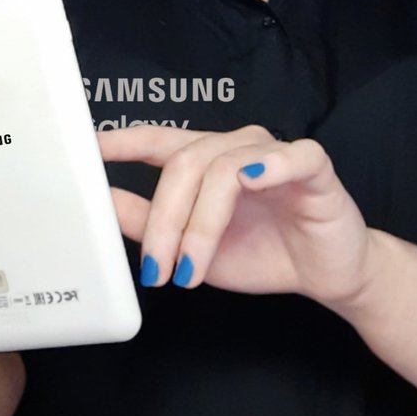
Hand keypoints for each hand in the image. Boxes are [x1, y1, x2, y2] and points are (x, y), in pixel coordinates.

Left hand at [98, 124, 373, 306]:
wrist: (328, 274)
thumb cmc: (264, 253)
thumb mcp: (192, 248)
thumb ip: (149, 223)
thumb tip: (102, 202)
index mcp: (206, 161)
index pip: (158, 141)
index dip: (122, 141)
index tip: (88, 148)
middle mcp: (236, 147)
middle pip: (183, 164)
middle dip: (163, 220)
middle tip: (156, 267)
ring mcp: (274, 152)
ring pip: (222, 169)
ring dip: (200, 226)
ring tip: (192, 268)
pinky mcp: (312, 164)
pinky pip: (287, 155)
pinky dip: (266, 168)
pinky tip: (251, 185)